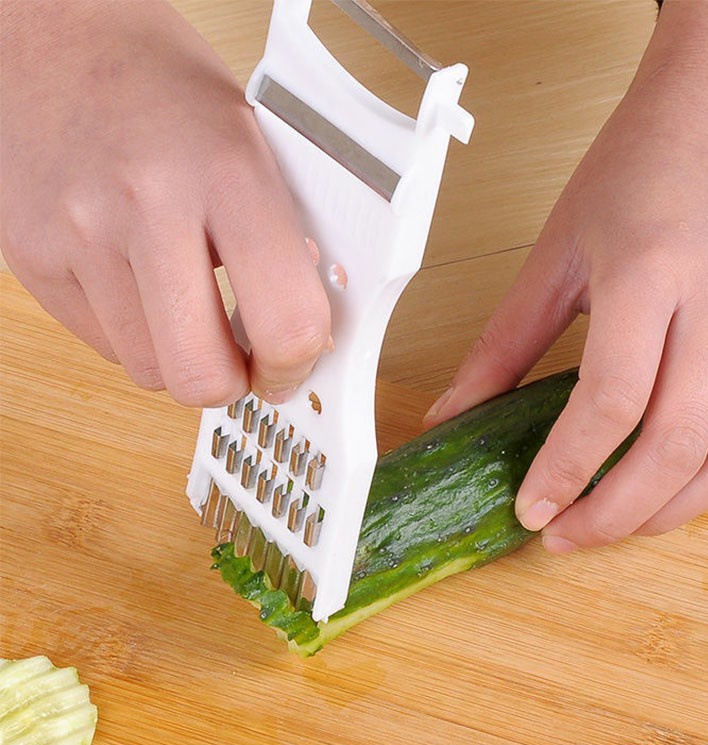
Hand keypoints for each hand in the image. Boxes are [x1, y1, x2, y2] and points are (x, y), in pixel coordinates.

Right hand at [0, 0, 330, 405]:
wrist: (59, 35)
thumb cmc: (169, 90)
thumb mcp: (257, 148)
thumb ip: (286, 244)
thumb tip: (310, 330)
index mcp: (230, 172)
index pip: (286, 323)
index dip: (297, 363)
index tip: (292, 364)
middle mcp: (148, 205)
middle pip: (202, 376)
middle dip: (233, 383)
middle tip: (243, 361)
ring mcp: (79, 234)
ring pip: (149, 371)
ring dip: (181, 357)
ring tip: (189, 306)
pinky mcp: (33, 256)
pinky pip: (104, 345)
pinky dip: (135, 333)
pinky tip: (141, 283)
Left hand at [425, 2, 707, 549]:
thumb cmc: (639, 170)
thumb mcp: (554, 254)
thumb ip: (503, 344)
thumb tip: (454, 413)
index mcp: (648, 274)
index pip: (610, 402)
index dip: (565, 469)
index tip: (531, 507)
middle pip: (674, 445)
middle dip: (612, 513)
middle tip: (562, 535)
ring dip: (666, 513)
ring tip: (611, 526)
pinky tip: (666, 491)